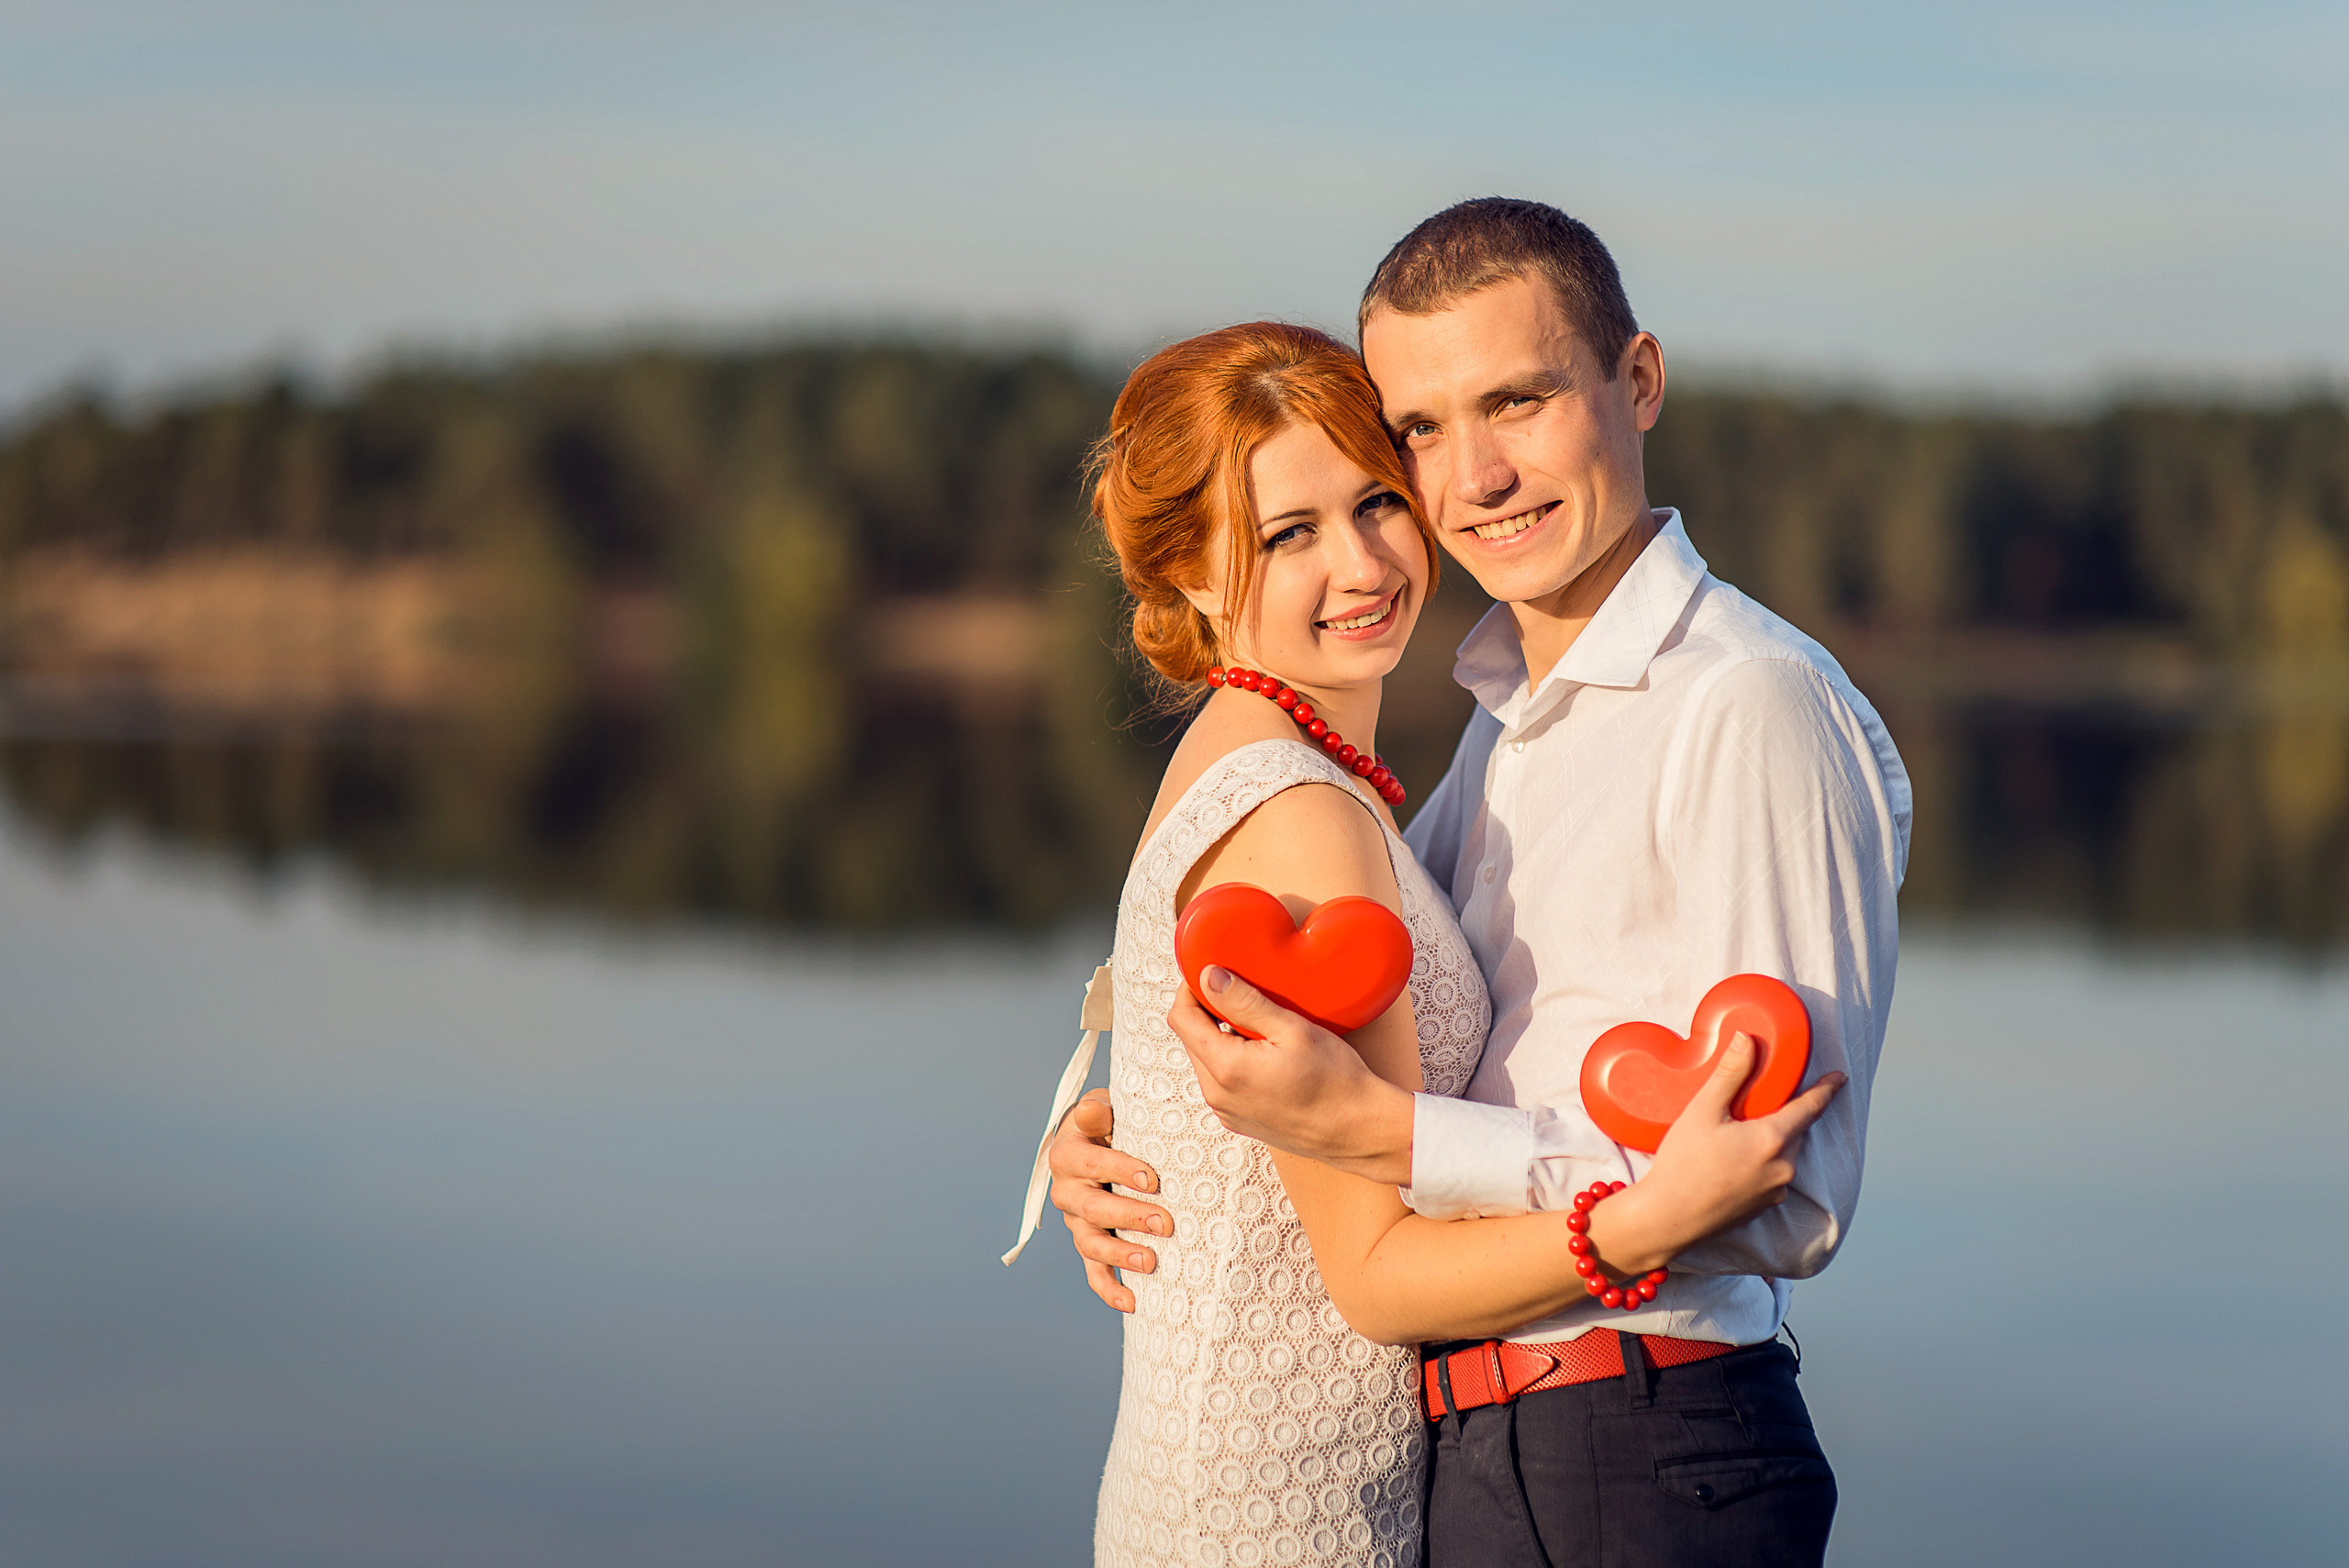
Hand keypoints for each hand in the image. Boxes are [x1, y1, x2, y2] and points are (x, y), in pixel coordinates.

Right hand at [1047, 1088, 1170, 1313]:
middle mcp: (1066, 1191)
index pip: (1092, 1164)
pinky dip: (1109, 1289)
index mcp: (1067, 1155)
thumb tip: (1092, 1111)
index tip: (1153, 1180)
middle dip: (1129, 1217)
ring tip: (1150, 1262)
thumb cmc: (1109, 1125)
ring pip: (1090, 1243)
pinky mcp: (1089, 1244)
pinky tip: (1132, 1303)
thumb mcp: (1103, 1111)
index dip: (1121, 1171)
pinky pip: (1093, 1271)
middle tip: (1165, 1223)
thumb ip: (1098, 1113)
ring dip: (1119, 1254)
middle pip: (1092, 1208)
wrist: (1099, 1143)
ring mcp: (1076, 1222)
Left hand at [1167, 968, 1415, 1184]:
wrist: (1359, 1130)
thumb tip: (1208, 976)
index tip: (1210, 970)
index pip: (1181, 1018)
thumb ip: (1245, 1002)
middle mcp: (1218, 1095)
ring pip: (1204, 1059)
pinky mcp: (1239, 1120)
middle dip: (1205, 1010)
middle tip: (1238, 989)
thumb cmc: (1335, 1080)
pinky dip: (1231, 1059)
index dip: (1189, 988)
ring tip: (1255, 1020)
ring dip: (1219, 1035)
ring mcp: (1227, 1111)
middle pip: (1190, 1038)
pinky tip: (1262, 1050)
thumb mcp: (1292, 1030)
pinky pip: (1220, 1081)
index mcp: (1226, 1069)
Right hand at [1585, 1034, 1845, 1277]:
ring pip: (1784, 1154)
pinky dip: (1763, 1163)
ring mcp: (1775, 1191)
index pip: (1810, 1107)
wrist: (1668, 1219)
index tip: (1839, 1078)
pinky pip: (1773, 1176)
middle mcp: (1783, 1167)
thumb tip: (1747, 1039)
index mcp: (1773, 1139)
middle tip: (1762, 1102)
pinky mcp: (1763, 1207)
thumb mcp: (1703, 1111)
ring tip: (1740, 1133)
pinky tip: (1733, 1161)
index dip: (1826, 1089)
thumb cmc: (1683, 1164)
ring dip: (1773, 1140)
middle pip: (1795, 1130)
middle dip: (1785, 1115)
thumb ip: (1730, 1074)